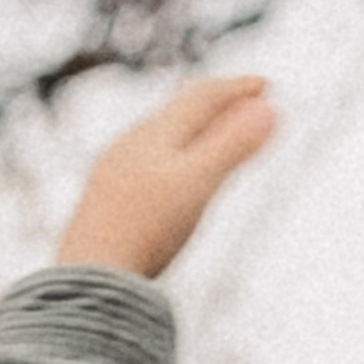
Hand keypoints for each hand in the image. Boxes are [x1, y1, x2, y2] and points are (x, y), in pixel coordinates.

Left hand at [55, 77, 276, 279]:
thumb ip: (233, 147)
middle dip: (216, 105)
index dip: (238, 89)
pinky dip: (171, 161)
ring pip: (160, 140)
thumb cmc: (145, 230)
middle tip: (243, 104)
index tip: (267, 86)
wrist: (92, 277)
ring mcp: (114, 171)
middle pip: (179, 113)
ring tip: (210, 138)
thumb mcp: (197, 185)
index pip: (204, 97)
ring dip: (192, 132)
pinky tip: (167, 182)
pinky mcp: (104, 202)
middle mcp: (131, 143)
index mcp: (156, 133)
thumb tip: (271, 110)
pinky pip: (145, 166)